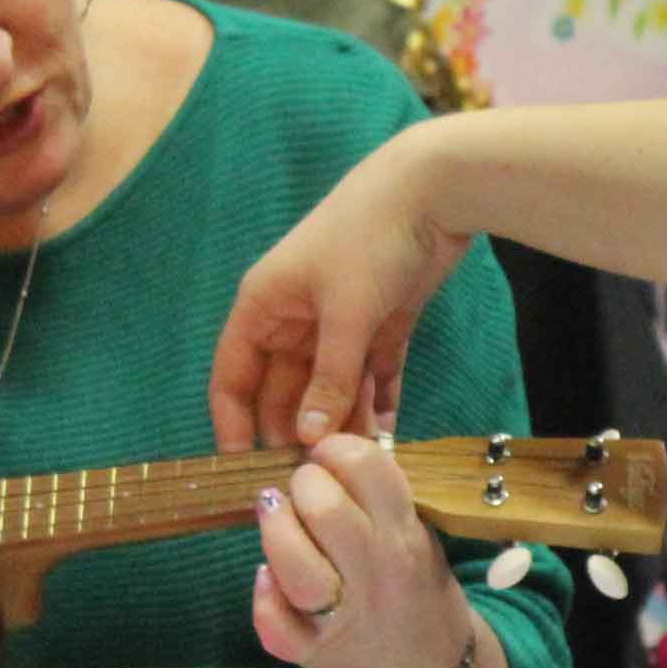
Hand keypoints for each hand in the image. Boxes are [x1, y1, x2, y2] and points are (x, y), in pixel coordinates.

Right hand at [211, 126, 473, 445]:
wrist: (433, 189)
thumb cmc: (370, 238)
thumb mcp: (345, 313)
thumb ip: (328, 379)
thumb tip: (306, 438)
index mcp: (265, 306)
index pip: (232, 376)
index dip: (234, 423)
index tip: (246, 470)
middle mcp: (294, 318)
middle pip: (284, 391)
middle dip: (298, 432)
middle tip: (315, 479)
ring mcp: (338, 323)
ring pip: (330, 389)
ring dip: (342, 425)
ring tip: (356, 467)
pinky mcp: (380, 325)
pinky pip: (370, 377)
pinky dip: (377, 405)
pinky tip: (387, 439)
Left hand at [252, 432, 482, 667]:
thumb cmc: (417, 589)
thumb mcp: (418, 534)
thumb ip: (380, 498)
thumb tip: (325, 450)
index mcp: (404, 535)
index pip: (365, 466)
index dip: (335, 449)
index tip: (328, 457)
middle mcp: (375, 573)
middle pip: (323, 506)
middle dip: (303, 483)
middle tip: (305, 489)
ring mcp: (342, 616)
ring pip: (292, 562)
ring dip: (275, 527)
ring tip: (274, 515)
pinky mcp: (313, 653)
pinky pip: (275, 624)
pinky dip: (264, 596)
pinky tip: (267, 578)